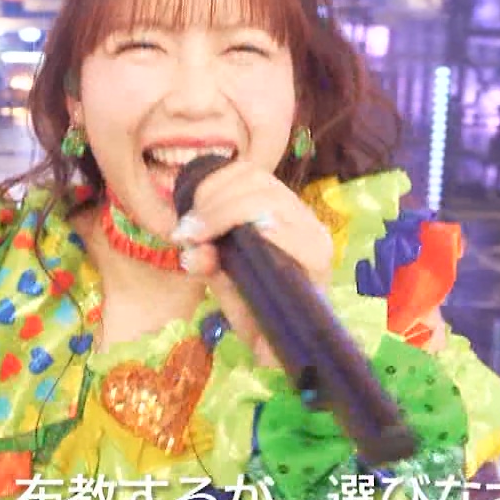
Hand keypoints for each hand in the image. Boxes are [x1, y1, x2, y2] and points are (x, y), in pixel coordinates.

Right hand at [169, 160, 333, 366]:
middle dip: (216, 209)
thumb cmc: (269, 326)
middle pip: (261, 192)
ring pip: (253, 176)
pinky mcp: (277, 197)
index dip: (229, 220)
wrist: (288, 324)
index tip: (195, 240)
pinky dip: (216, 183)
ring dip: (212, 193)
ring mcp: (296, 207)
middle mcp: (310, 225)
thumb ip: (222, 281)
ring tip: (190, 221)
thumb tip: (195, 254)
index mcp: (313, 255)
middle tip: (186, 232)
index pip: (274, 218)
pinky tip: (199, 204)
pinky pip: (247, 173)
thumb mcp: (243, 316)